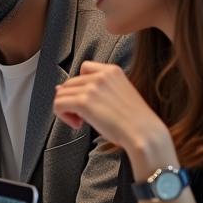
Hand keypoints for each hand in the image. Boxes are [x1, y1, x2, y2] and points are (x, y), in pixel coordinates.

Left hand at [53, 62, 172, 175]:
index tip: (87, 101)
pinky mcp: (83, 102)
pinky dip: (63, 116)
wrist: (144, 134)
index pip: (84, 68)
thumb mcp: (117, 95)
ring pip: (61, 94)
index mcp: (112, 71)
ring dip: (67, 109)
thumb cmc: (133, 121)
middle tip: (83, 117)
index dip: (80, 86)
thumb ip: (93, 88)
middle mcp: (101, 75)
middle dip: (72, 100)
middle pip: (69, 83)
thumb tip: (58, 88)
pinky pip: (58, 104)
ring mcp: (91, 88)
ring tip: (81, 121)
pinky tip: (78, 125)